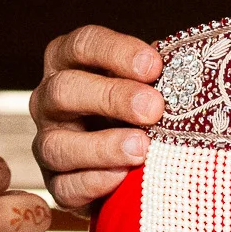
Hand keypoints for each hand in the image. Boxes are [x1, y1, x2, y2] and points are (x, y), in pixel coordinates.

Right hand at [31, 25, 164, 211]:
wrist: (118, 168)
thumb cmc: (134, 114)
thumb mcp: (143, 86)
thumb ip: (154, 77)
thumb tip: (184, 69)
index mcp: (68, 64)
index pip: (83, 45)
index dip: (117, 52)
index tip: (155, 66)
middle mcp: (49, 101)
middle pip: (65, 90)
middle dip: (112, 97)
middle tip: (153, 109)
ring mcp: (46, 144)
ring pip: (58, 144)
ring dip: (103, 147)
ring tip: (142, 148)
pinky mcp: (55, 185)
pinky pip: (65, 186)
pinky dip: (94, 182)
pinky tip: (123, 177)